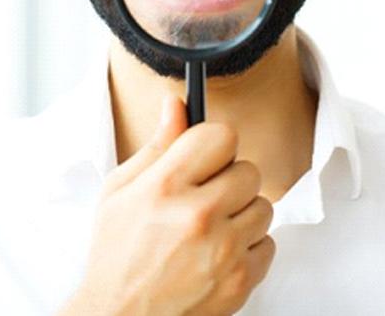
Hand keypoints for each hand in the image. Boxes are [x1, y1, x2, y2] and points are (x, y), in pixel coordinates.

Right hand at [58, 93, 274, 315]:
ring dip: (241, 213)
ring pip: (263, 205)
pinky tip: (219, 252)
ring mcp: (223, 250)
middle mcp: (198, 214)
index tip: (206, 156)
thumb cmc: (117, 253)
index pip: (222, 136)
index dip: (214, 144)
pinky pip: (268, 243)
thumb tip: (176, 104)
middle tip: (204, 197)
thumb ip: (158, 144)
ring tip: (211, 228)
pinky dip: (249, 246)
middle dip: (229, 179)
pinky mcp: (240, 281)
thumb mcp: (121, 189)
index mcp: (166, 185)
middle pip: (248, 169)